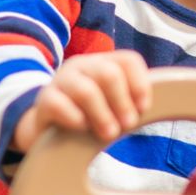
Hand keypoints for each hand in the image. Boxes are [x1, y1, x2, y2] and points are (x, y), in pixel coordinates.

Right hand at [11, 51, 150, 150]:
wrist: (48, 127)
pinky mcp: (44, 100)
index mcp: (103, 63)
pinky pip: (59, 105)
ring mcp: (61, 81)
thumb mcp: (111, 104)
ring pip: (85, 91)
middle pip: (109, 74)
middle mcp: (82, 66)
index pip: (128, 61)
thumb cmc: (88, 115)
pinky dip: (74, 118)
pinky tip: (81, 128)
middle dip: (122, 102)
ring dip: (102, 115)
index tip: (144, 109)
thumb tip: (151, 110)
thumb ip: (131, 102)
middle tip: (128, 125)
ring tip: (109, 134)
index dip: (140, 84)